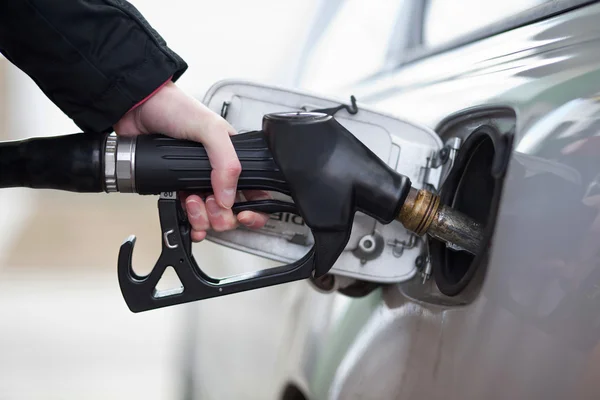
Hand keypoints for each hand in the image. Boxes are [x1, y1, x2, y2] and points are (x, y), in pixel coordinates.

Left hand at [114, 80, 269, 241]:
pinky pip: (188, 215)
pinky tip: (187, 217)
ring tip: (191, 201)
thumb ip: (226, 162)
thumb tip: (229, 197)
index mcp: (233, 157)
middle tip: (209, 203)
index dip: (254, 209)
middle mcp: (218, 173)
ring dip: (202, 217)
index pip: (256, 191)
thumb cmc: (175, 108)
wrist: (137, 107)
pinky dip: (190, 222)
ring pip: (210, 217)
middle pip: (232, 212)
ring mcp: (197, 182)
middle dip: (221, 215)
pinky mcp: (176, 188)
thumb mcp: (210, 129)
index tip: (243, 215)